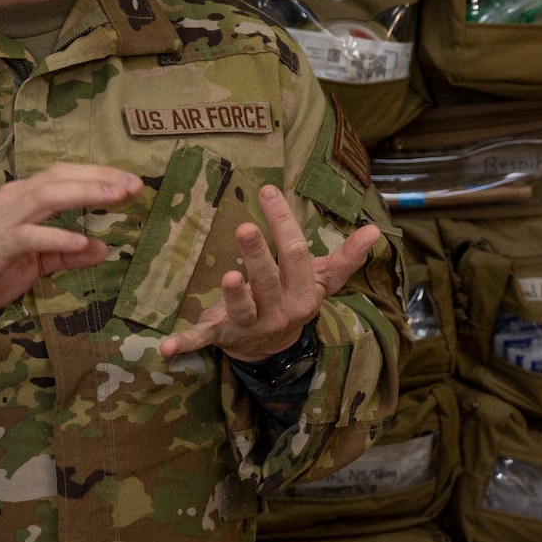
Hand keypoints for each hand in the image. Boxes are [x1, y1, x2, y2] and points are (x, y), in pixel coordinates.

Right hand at [0, 163, 141, 400]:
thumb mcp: (34, 264)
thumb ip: (66, 255)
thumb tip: (103, 249)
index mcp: (20, 199)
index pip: (64, 176)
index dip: (98, 175)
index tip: (132, 182)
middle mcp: (10, 201)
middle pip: (59, 178)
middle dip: (99, 178)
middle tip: (134, 186)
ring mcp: (0, 221)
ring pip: (46, 196)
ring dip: (84, 194)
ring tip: (116, 198)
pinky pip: (28, 236)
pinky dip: (56, 237)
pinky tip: (82, 242)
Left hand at [158, 184, 381, 364]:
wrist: (273, 349)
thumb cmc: (295, 299)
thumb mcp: (322, 281)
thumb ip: (346, 257)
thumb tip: (375, 230)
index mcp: (303, 294)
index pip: (296, 255)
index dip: (282, 224)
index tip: (267, 192)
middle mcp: (279, 312)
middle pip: (268, 280)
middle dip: (257, 255)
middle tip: (243, 227)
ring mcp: (250, 326)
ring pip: (242, 308)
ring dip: (233, 296)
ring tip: (227, 278)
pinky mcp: (223, 336)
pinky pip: (203, 340)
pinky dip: (185, 343)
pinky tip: (165, 346)